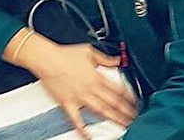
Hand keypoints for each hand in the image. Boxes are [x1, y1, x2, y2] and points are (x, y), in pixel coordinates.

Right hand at [20, 38, 137, 136]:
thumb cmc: (64, 54)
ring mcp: (80, 98)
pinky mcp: (68, 104)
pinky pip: (77, 120)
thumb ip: (105, 58)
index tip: (136, 103)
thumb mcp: (89, 51)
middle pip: (113, 103)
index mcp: (97, 77)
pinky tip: (89, 136)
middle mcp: (91, 89)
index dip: (130, 97)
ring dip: (114, 119)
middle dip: (126, 112)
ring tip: (124, 126)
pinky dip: (83, 129)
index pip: (119, 90)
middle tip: (135, 119)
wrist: (46, 59)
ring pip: (101, 112)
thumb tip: (117, 60)